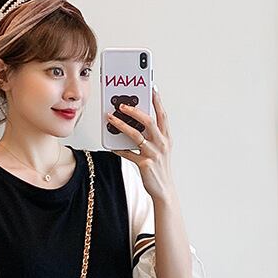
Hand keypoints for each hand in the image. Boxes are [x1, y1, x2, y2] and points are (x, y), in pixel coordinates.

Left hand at [107, 86, 174, 201]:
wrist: (164, 190)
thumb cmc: (160, 168)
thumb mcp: (160, 149)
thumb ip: (151, 135)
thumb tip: (134, 121)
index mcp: (166, 138)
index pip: (162, 115)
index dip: (157, 100)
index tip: (151, 87)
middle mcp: (162, 144)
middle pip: (149, 121)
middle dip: (135, 111)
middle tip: (122, 104)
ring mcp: (153, 154)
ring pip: (136, 135)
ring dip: (121, 125)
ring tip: (110, 118)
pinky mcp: (145, 164)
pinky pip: (128, 153)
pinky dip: (118, 149)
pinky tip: (111, 145)